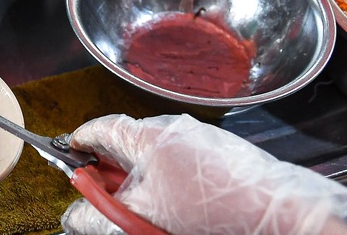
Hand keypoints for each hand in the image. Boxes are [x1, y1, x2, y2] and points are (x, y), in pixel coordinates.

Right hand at [61, 115, 346, 234]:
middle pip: (126, 145)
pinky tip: (179, 210)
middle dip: (111, 174)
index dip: (78, 144)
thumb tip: (73, 217)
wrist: (279, 211)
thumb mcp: (145, 219)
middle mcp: (172, 128)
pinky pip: (180, 164)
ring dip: (141, 183)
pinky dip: (169, 183)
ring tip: (148, 214)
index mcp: (147, 135)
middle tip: (104, 201)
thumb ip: (100, 218)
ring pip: (154, 158)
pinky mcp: (220, 153)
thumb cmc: (214, 209)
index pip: (100, 129)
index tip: (67, 156)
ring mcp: (199, 138)